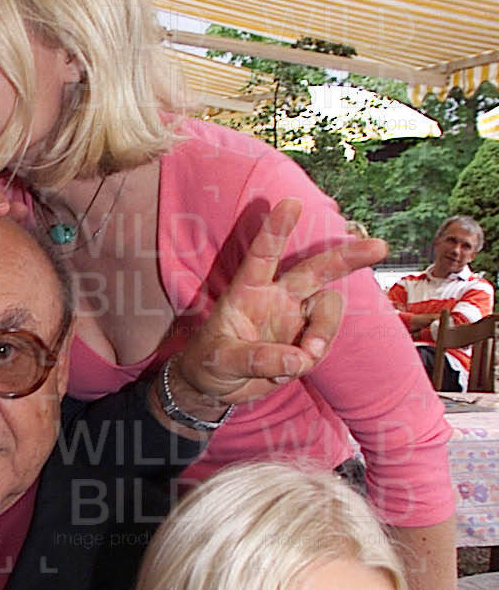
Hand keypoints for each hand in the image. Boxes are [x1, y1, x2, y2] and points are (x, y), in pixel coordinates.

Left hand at [175, 198, 386, 406]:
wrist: (217, 386)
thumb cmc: (210, 363)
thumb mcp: (219, 361)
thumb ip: (255, 359)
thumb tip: (298, 359)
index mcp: (248, 290)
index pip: (263, 255)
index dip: (277, 229)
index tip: (292, 202)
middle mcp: (276, 297)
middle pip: (316, 270)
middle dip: (347, 258)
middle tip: (379, 248)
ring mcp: (295, 317)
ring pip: (328, 309)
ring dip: (324, 333)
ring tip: (303, 359)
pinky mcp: (306, 340)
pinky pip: (325, 341)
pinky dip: (313, 358)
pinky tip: (289, 369)